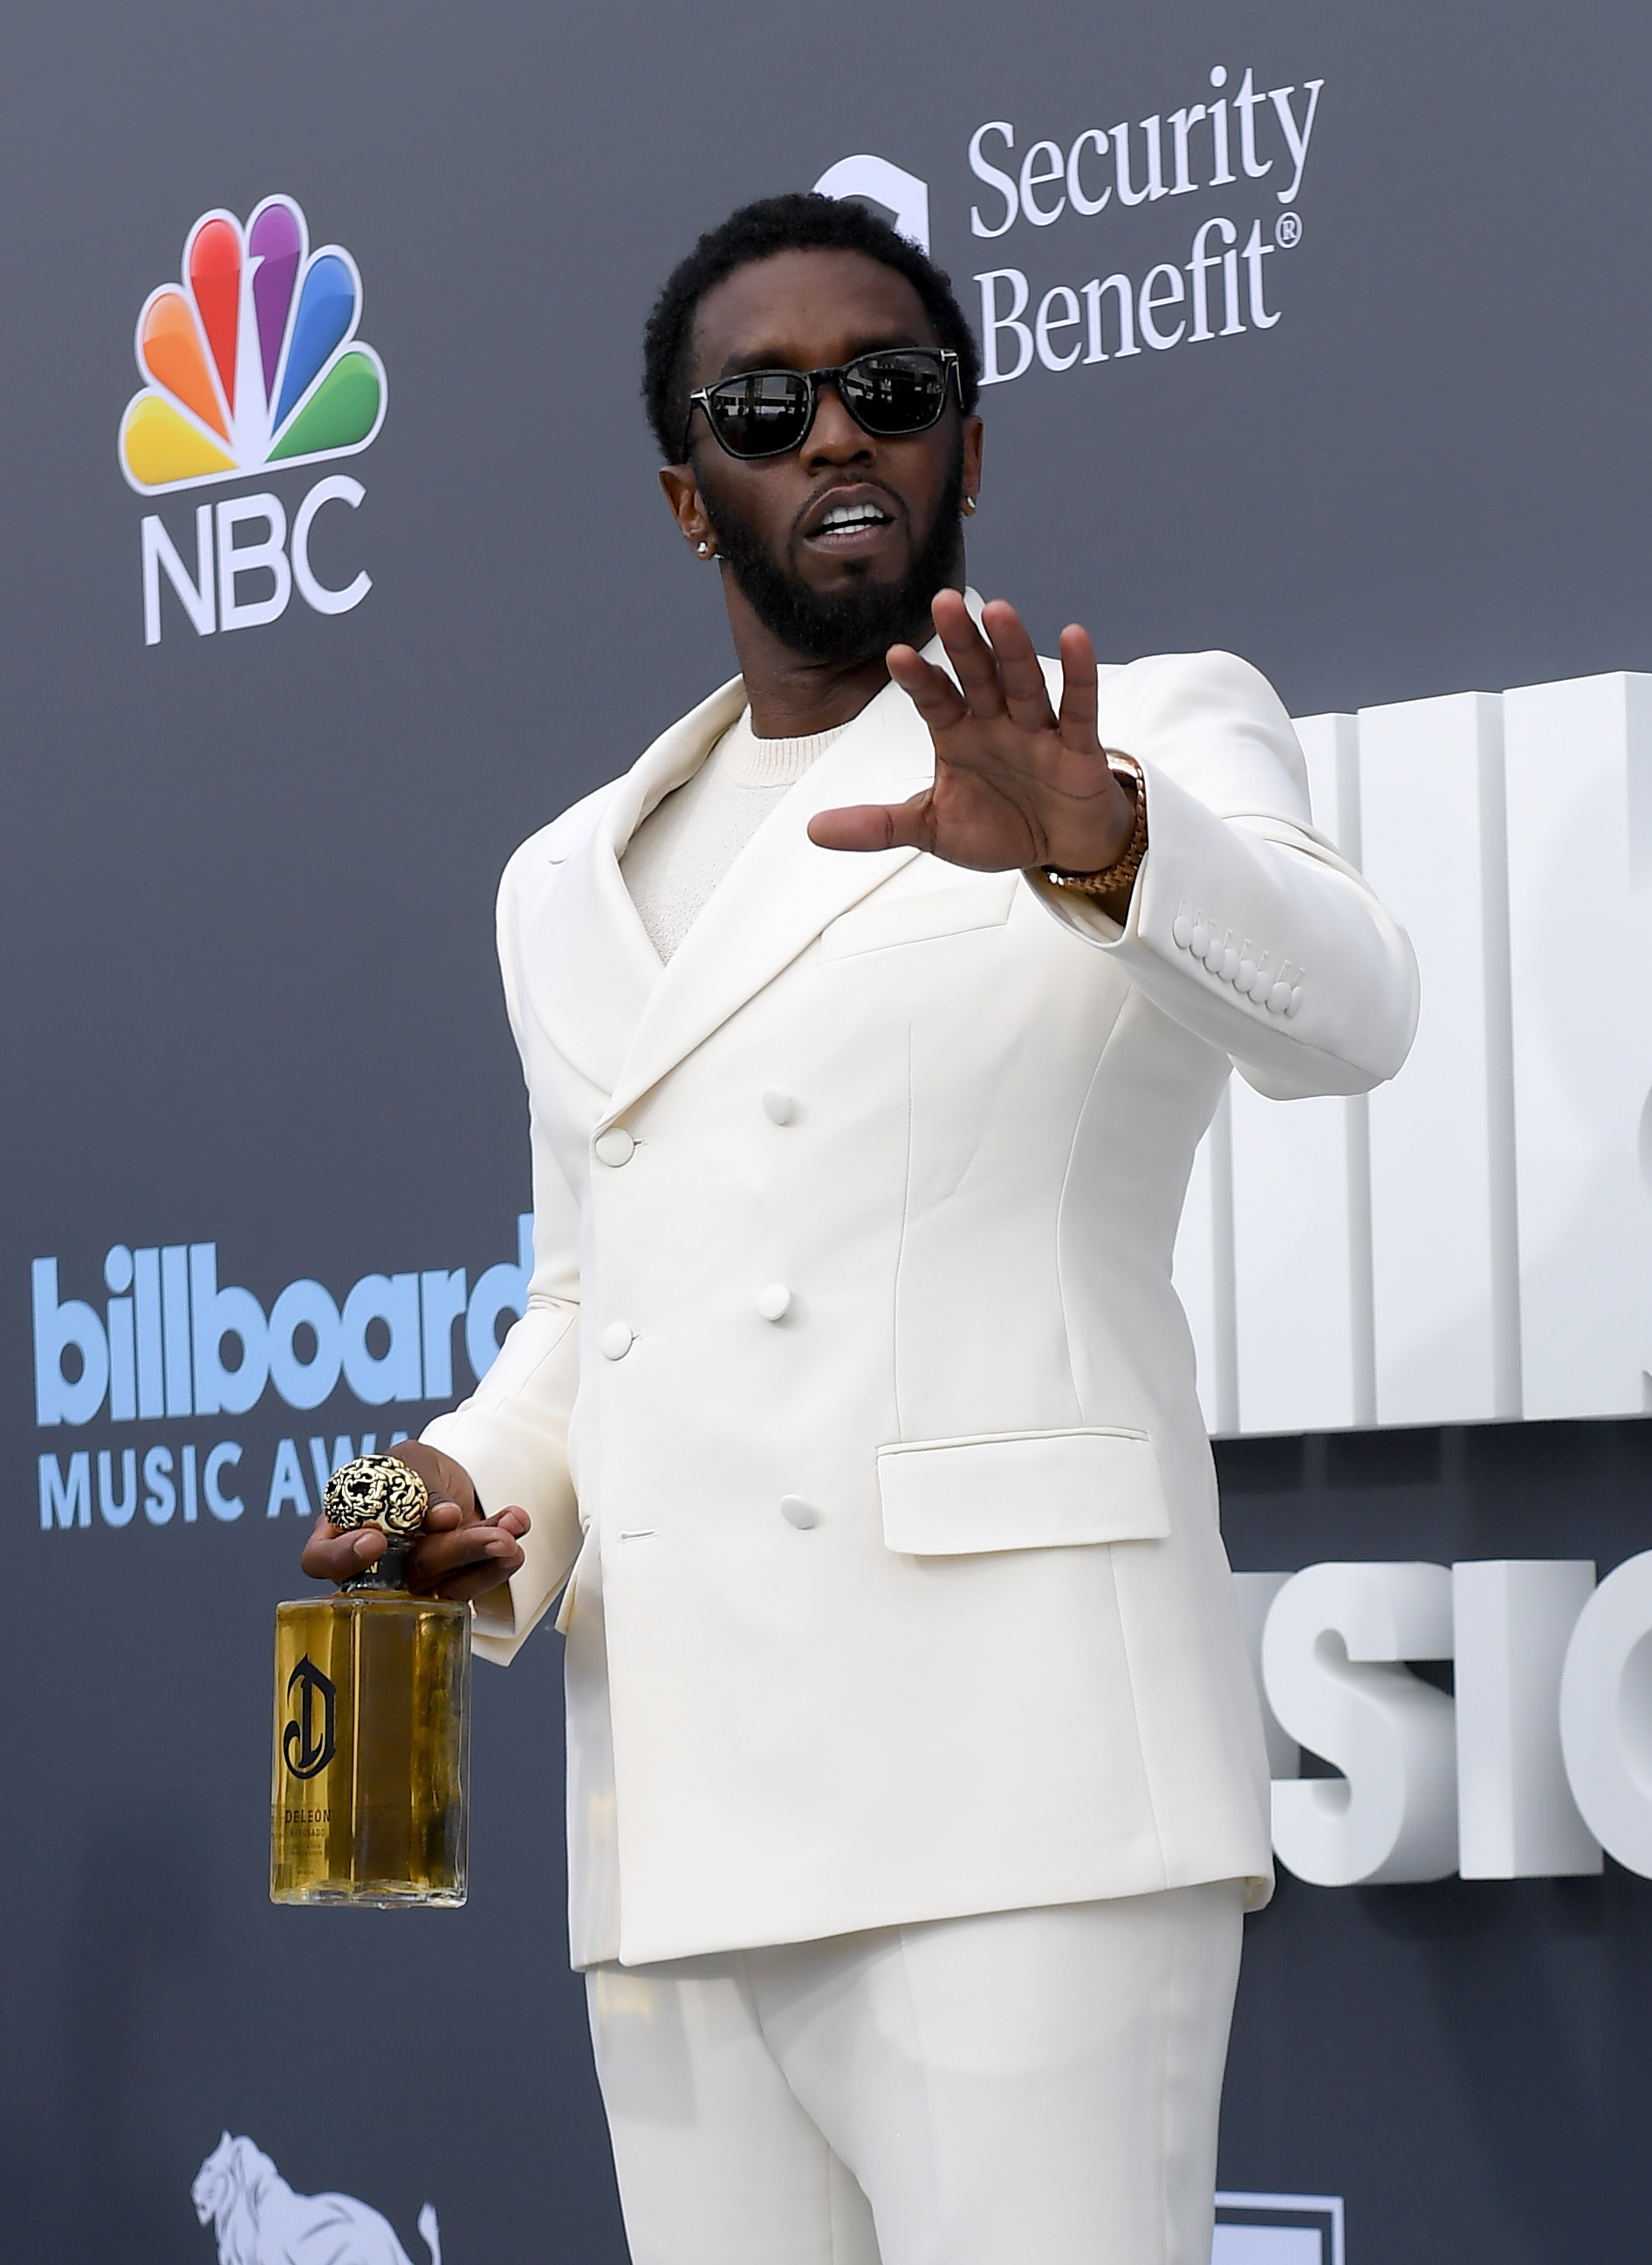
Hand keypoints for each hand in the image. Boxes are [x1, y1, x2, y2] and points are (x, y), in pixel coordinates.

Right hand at [299, 1439, 529, 1603]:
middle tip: (492, 1537)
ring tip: (512, 1531)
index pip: (320, 1559)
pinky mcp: (450, 1585)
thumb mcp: (409, 1458)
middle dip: (454, 1553)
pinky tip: (516, 1524)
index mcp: (341, 1529)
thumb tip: (443, 1517)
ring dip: (485, 1555)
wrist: (447, 1476)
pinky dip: (501, 1556)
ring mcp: (413, 1580)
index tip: (377, 1539)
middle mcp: (374, 1565)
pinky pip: (474, 1581)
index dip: (343, 1557)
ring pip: (446, 1582)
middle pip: (402, 1573)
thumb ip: (418, 1483)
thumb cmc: (411, 1467)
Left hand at [808, 590, 1136, 881]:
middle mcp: (996, 723)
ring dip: (1012, 649)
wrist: (1061, 850)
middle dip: (962, 643)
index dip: (919, 679)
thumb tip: (814, 829)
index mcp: (958, 734)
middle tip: (943, 603)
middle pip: (977, 677)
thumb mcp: (932, 829)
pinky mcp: (1078, 750)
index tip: (897, 656)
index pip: (935, 699)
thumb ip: (878, 826)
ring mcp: (1037, 732)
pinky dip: (1078, 675)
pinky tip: (1073, 636)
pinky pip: (1079, 709)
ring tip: (999, 611)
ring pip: (1023, 684)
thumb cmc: (999, 827)